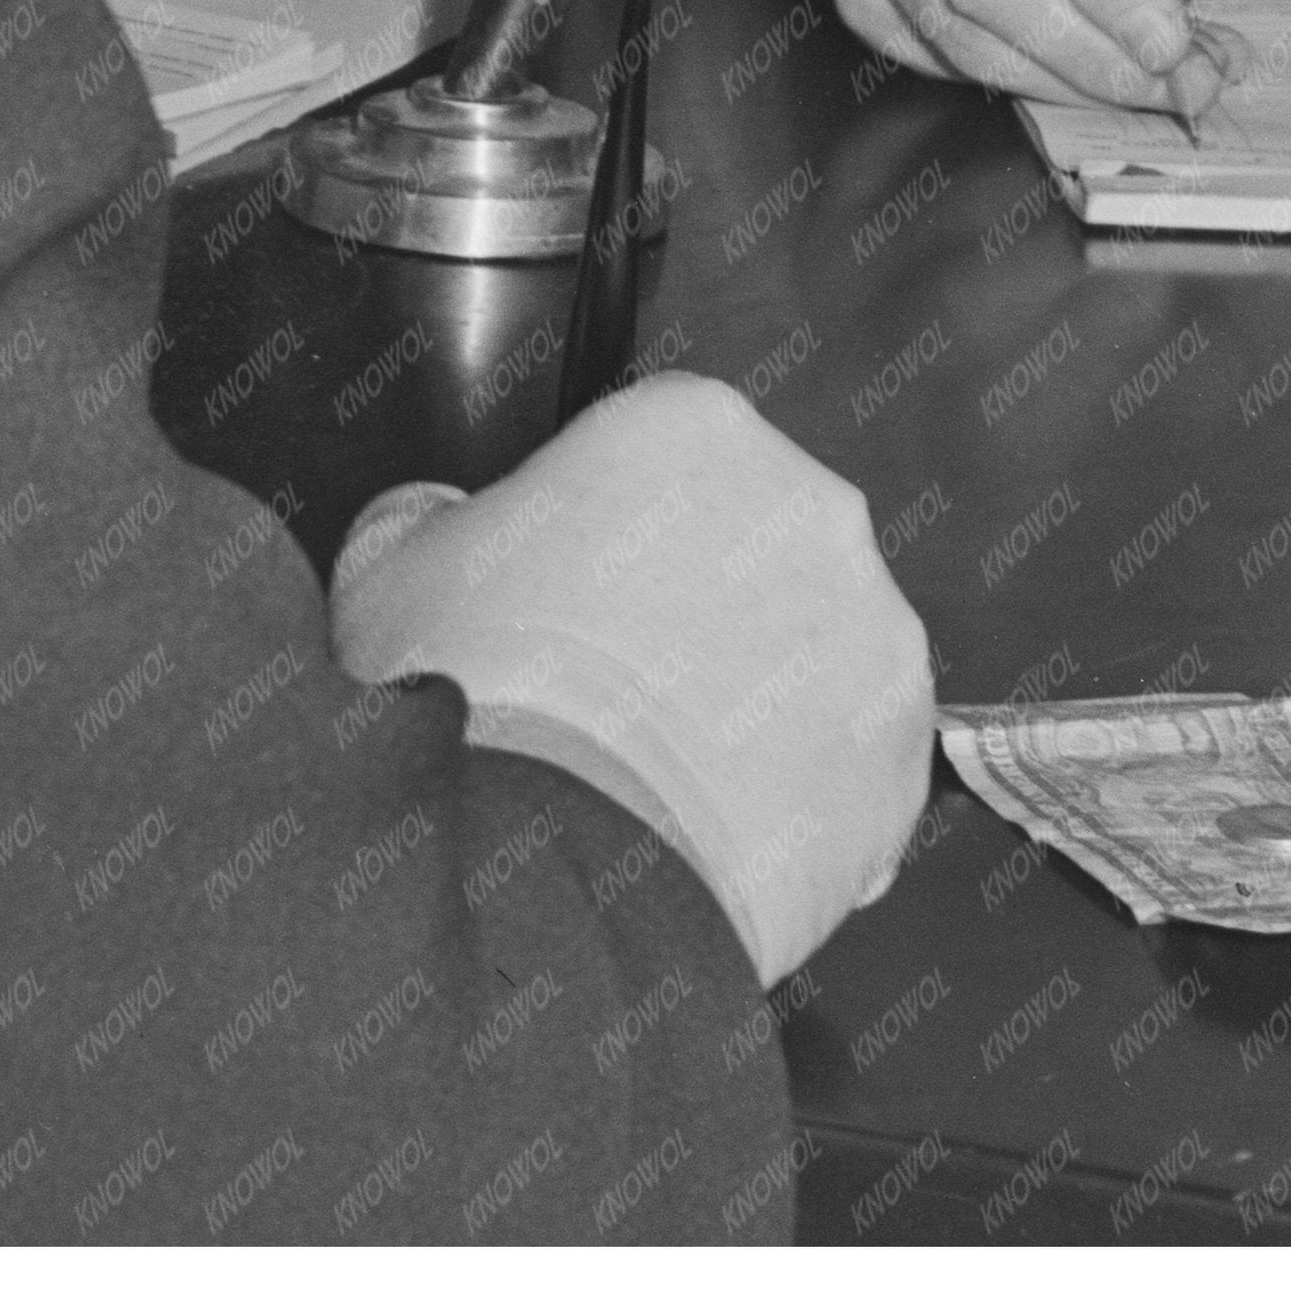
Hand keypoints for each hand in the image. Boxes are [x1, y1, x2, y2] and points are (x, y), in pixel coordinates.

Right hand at [329, 377, 936, 983]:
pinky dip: (807, 805)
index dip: (610, 534)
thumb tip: (435, 533)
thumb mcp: (391, 568)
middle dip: (704, 612)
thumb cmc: (481, 703)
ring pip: (817, 658)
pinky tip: (724, 844)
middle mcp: (806, 506)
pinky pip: (855, 771)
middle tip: (621, 692)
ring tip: (671, 783)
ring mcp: (871, 633)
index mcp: (693, 427)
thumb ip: (429, 518)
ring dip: (764, 705)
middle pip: (757, 548)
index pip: (665, 459)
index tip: (575, 598)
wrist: (553, 862)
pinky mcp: (899, 756)